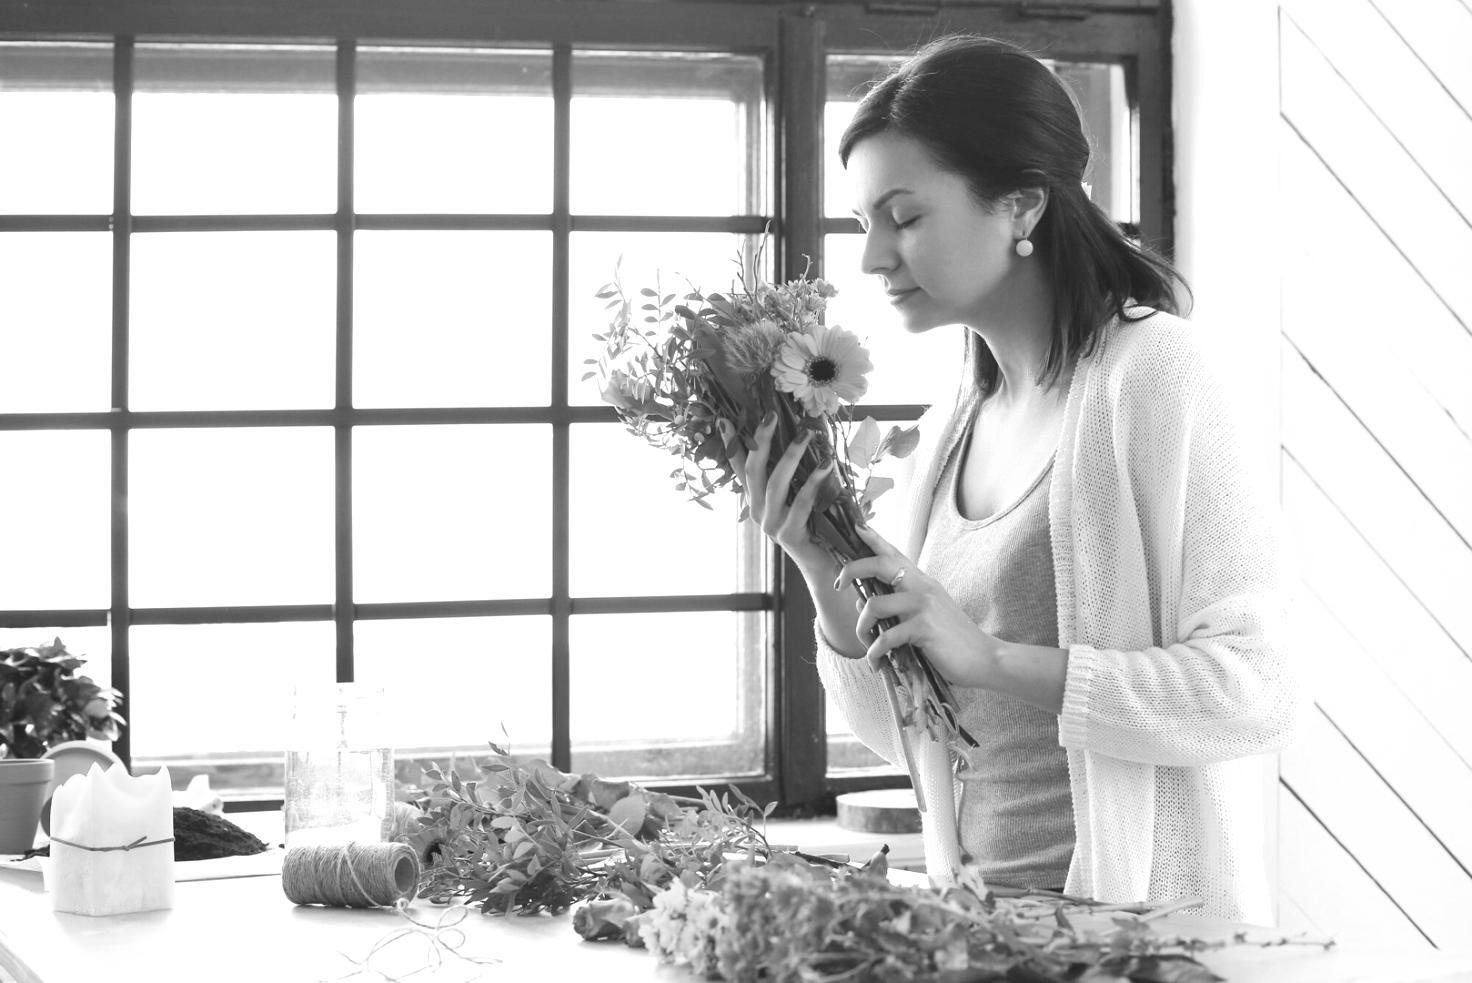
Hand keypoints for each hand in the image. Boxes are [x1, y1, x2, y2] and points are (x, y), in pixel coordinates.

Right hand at [719, 414, 834, 571]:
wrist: (822, 564)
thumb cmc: (812, 523)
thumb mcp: (797, 494)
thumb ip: (791, 473)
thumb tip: (798, 435)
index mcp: (755, 500)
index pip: (739, 467)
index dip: (731, 445)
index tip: (724, 420)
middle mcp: (757, 511)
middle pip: (753, 470)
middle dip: (761, 440)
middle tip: (771, 415)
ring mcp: (771, 525)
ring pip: (775, 485)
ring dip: (791, 456)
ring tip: (806, 434)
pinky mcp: (789, 535)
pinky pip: (800, 505)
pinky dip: (813, 483)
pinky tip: (826, 467)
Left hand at [837, 525, 1000, 688]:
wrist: (985, 659)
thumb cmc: (953, 640)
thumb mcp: (929, 613)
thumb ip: (901, 604)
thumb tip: (864, 601)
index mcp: (922, 582)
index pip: (894, 553)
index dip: (873, 538)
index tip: (856, 527)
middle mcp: (922, 587)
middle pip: (879, 565)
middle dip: (852, 570)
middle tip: (839, 585)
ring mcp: (923, 606)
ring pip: (874, 605)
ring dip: (862, 628)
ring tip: (867, 645)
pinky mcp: (923, 628)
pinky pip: (885, 638)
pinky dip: (875, 652)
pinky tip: (877, 662)